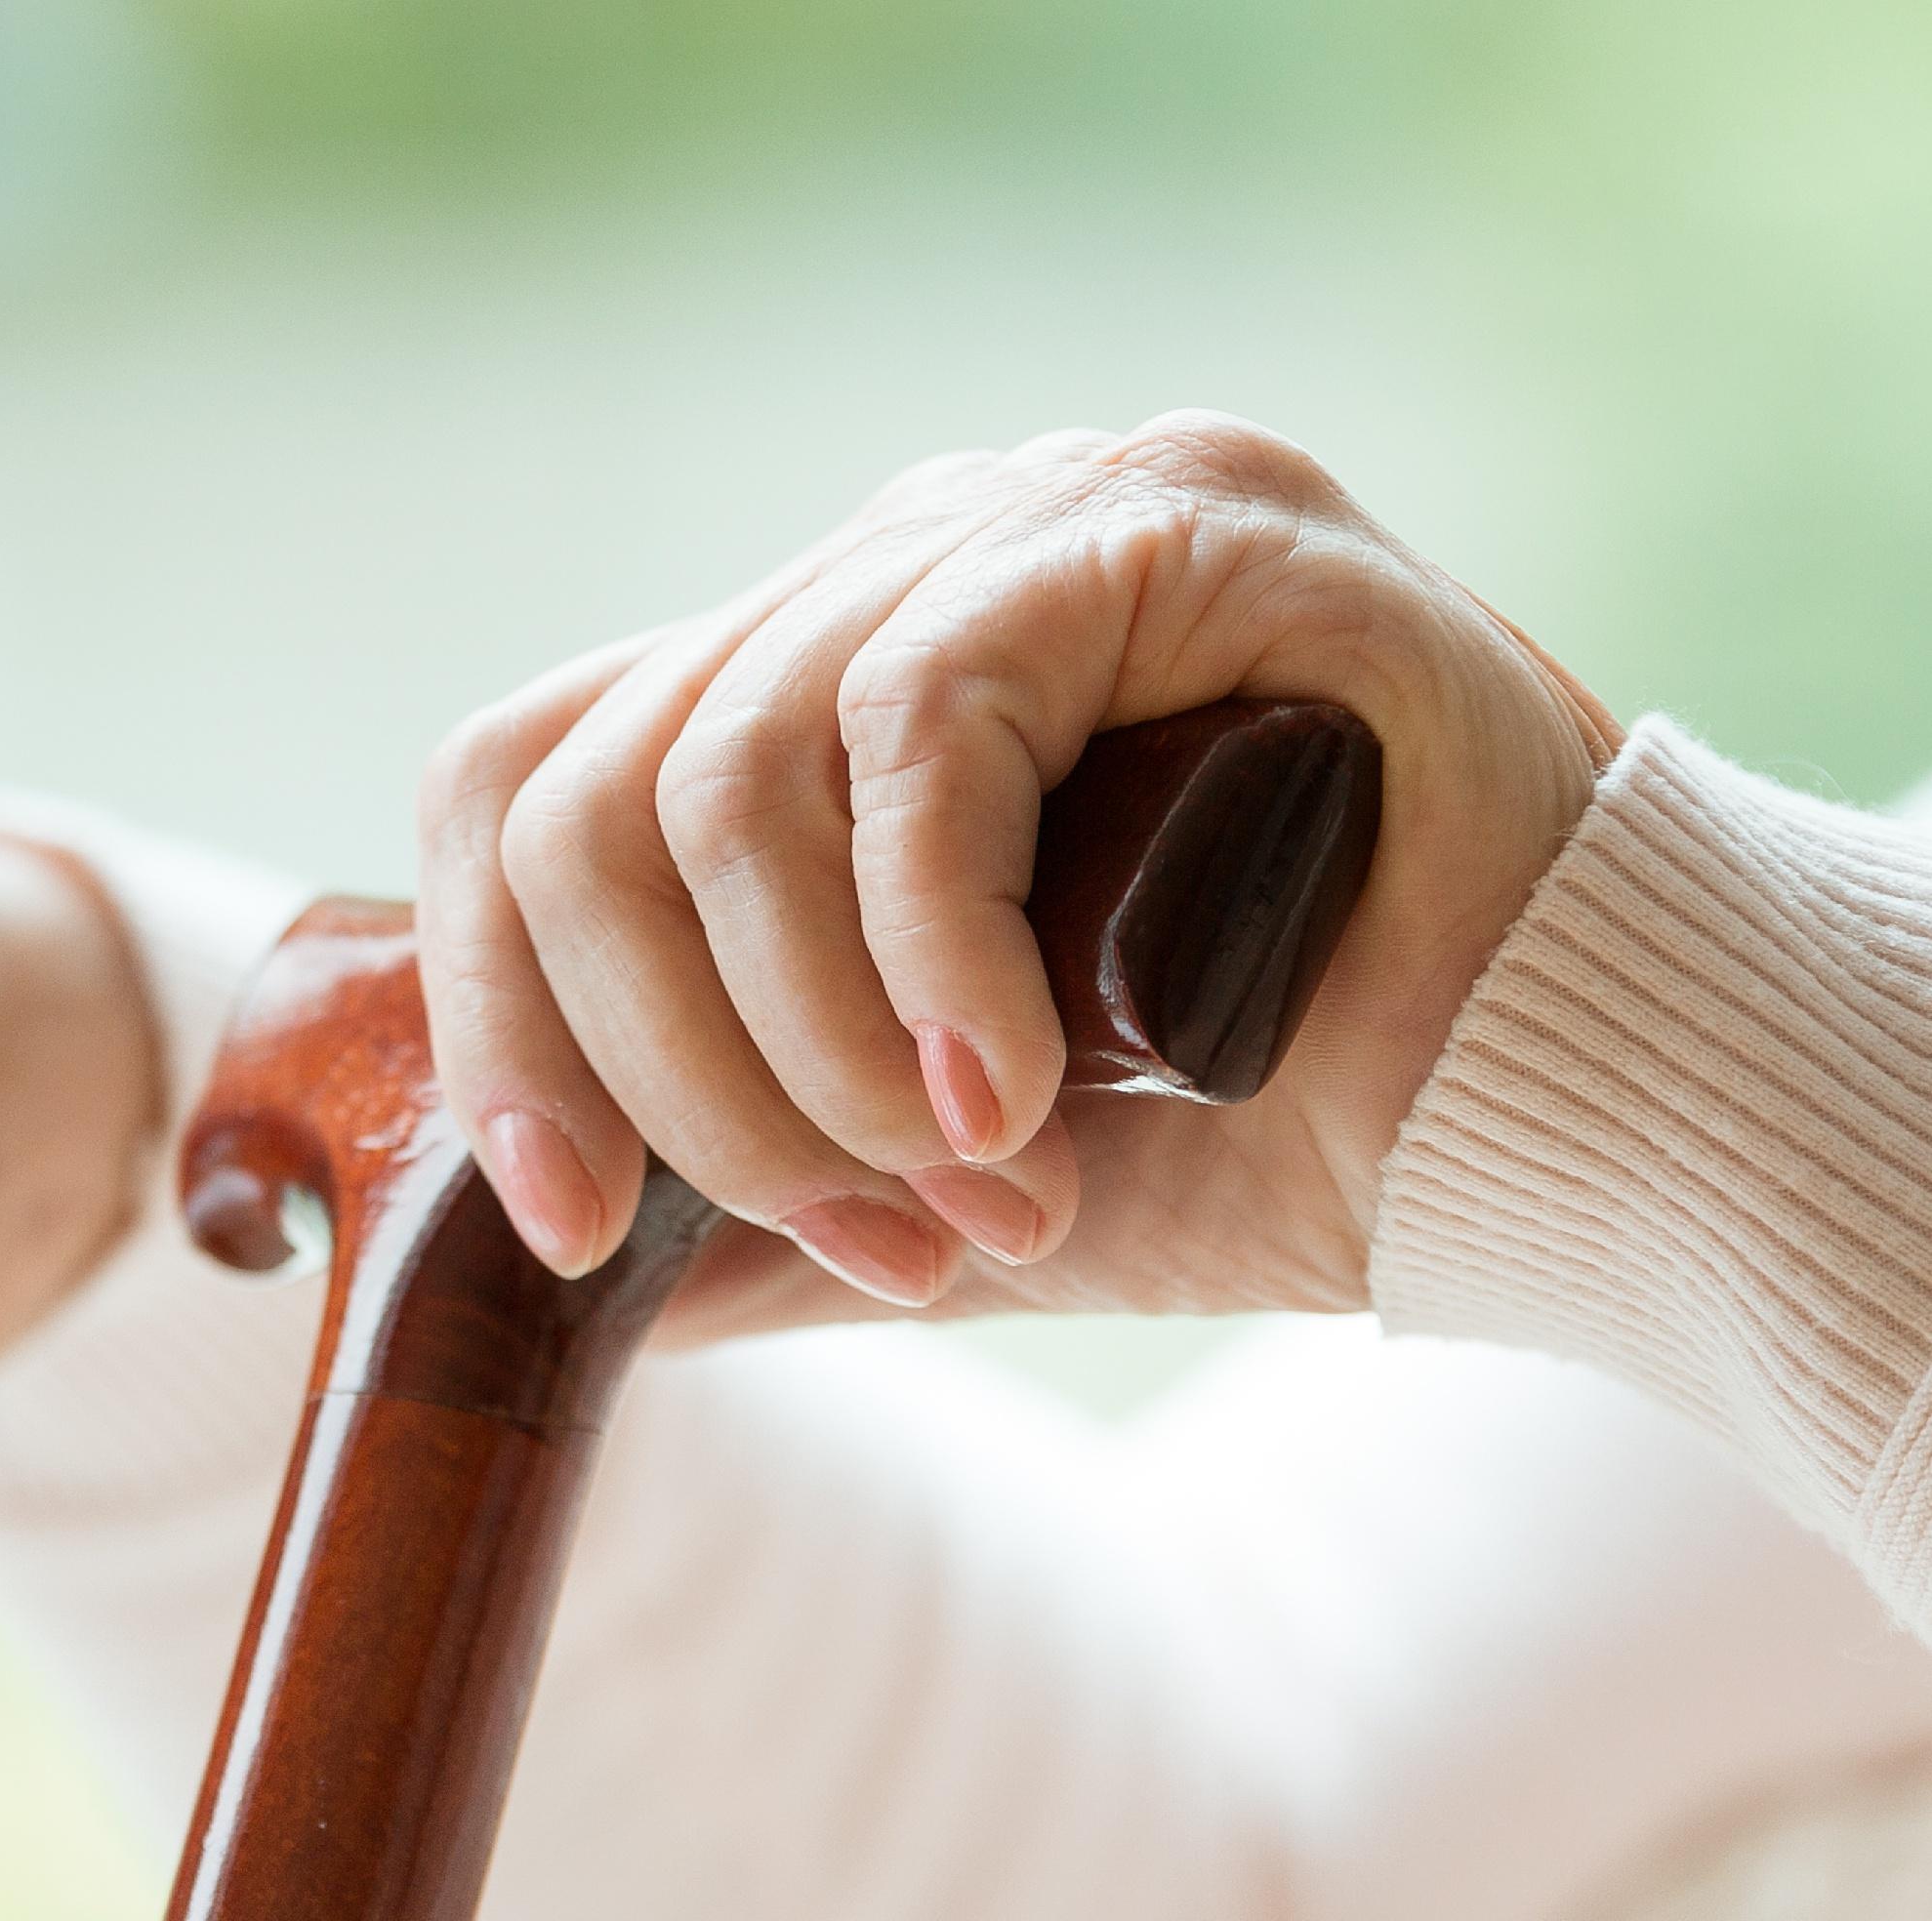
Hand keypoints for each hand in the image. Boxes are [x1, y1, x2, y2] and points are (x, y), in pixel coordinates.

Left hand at [416, 412, 1622, 1331]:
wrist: (1542, 1124)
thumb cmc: (1254, 1134)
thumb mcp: (926, 1190)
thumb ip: (746, 1204)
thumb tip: (559, 1280)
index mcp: (804, 694)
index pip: (528, 790)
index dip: (498, 1018)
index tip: (570, 1233)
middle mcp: (890, 574)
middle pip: (589, 798)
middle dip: (684, 1084)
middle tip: (868, 1237)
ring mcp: (1026, 520)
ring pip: (727, 774)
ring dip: (819, 1052)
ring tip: (975, 1188)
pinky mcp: (1171, 524)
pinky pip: (924, 717)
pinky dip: (928, 948)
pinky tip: (1010, 1098)